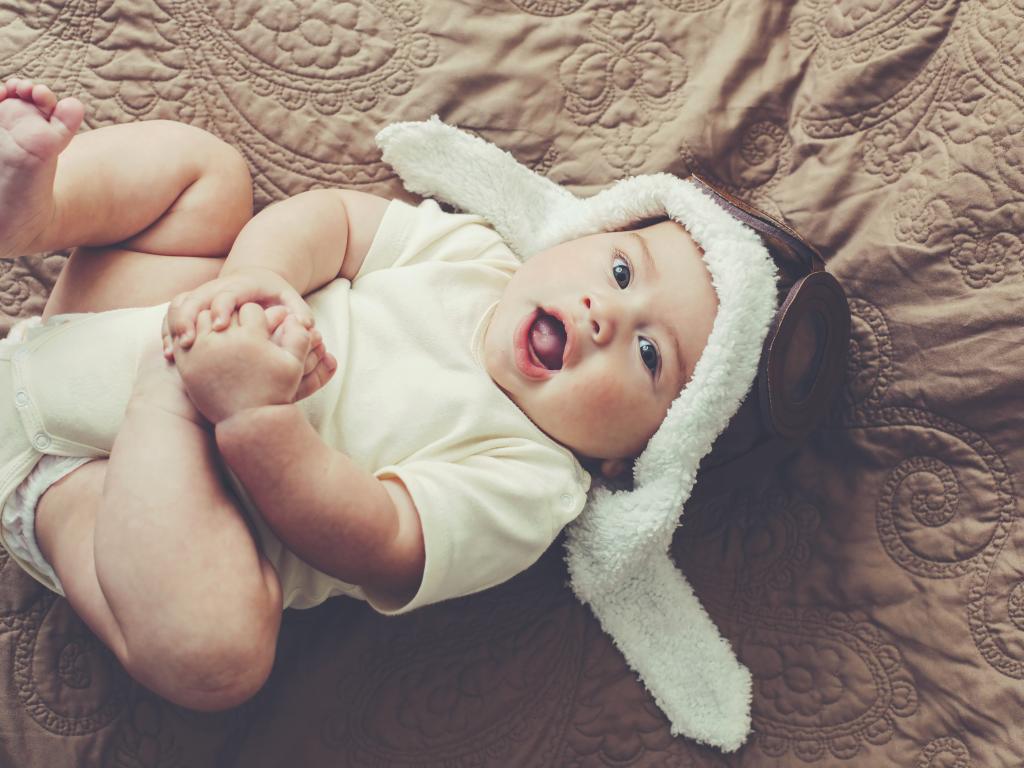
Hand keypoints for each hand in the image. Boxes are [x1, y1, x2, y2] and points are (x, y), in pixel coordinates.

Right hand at [162, 266, 313, 358]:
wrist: (256, 283)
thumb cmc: (277, 298)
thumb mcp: (291, 301)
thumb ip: (299, 312)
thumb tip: (305, 326)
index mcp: (241, 285)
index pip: (227, 292)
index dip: (222, 307)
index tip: (221, 326)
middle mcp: (216, 289)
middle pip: (195, 298)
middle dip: (189, 318)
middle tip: (189, 342)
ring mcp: (201, 298)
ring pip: (178, 307)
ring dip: (174, 328)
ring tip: (175, 352)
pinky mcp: (192, 310)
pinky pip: (172, 318)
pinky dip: (169, 334)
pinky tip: (170, 356)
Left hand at [173, 303, 332, 423]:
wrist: (248, 422)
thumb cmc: (275, 393)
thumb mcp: (294, 366)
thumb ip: (299, 337)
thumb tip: (295, 317)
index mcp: (251, 338)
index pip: (250, 309)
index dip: (257, 318)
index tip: (260, 330)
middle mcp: (224, 341)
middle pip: (226, 311)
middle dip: (234, 318)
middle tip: (241, 331)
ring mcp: (202, 352)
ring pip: (203, 320)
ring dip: (213, 324)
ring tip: (225, 336)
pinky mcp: (187, 364)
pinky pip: (186, 338)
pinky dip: (195, 336)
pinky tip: (207, 345)